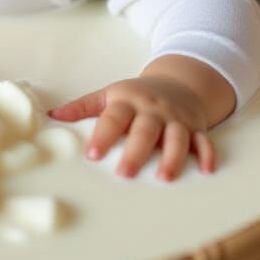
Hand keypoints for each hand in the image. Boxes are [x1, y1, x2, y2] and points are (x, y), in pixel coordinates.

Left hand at [47, 75, 215, 180]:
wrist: (178, 82)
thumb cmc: (136, 95)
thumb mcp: (109, 94)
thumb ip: (82, 107)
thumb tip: (52, 115)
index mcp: (128, 101)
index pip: (114, 117)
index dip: (103, 135)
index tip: (92, 154)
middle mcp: (153, 110)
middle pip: (145, 129)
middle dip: (136, 151)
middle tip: (124, 173)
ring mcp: (176, 119)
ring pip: (177, 137)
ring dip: (173, 157)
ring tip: (164, 177)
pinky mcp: (196, 128)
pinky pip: (204, 141)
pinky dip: (207, 154)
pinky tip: (206, 170)